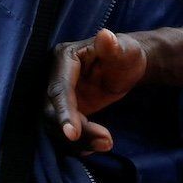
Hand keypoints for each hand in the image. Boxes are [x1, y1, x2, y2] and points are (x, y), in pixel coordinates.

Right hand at [47, 28, 146, 153]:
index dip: (64, 111)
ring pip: (57, 125)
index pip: (59, 89)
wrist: (128, 66)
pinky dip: (79, 142)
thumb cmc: (128, 54)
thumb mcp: (126, 50)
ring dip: (79, 140)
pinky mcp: (66, 110)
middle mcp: (55, 77)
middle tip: (105, 140)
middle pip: (53, 112)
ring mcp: (59, 95)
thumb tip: (104, 35)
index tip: (72, 133)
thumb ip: (114, 46)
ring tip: (106, 144)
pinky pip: (65, 130)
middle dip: (77, 130)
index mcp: (65, 58)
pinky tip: (95, 147)